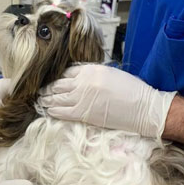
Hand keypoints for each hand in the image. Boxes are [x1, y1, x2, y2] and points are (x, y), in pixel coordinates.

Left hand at [38, 64, 175, 138]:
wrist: (143, 108)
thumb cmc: (131, 90)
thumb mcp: (109, 73)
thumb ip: (91, 73)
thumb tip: (76, 77)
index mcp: (90, 70)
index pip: (66, 72)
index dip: (56, 77)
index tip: (51, 80)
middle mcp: (83, 82)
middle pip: (57, 84)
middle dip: (48, 88)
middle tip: (40, 91)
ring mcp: (82, 98)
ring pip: (56, 97)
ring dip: (46, 99)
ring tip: (41, 101)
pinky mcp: (84, 114)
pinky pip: (62, 111)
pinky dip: (53, 110)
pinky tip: (48, 110)